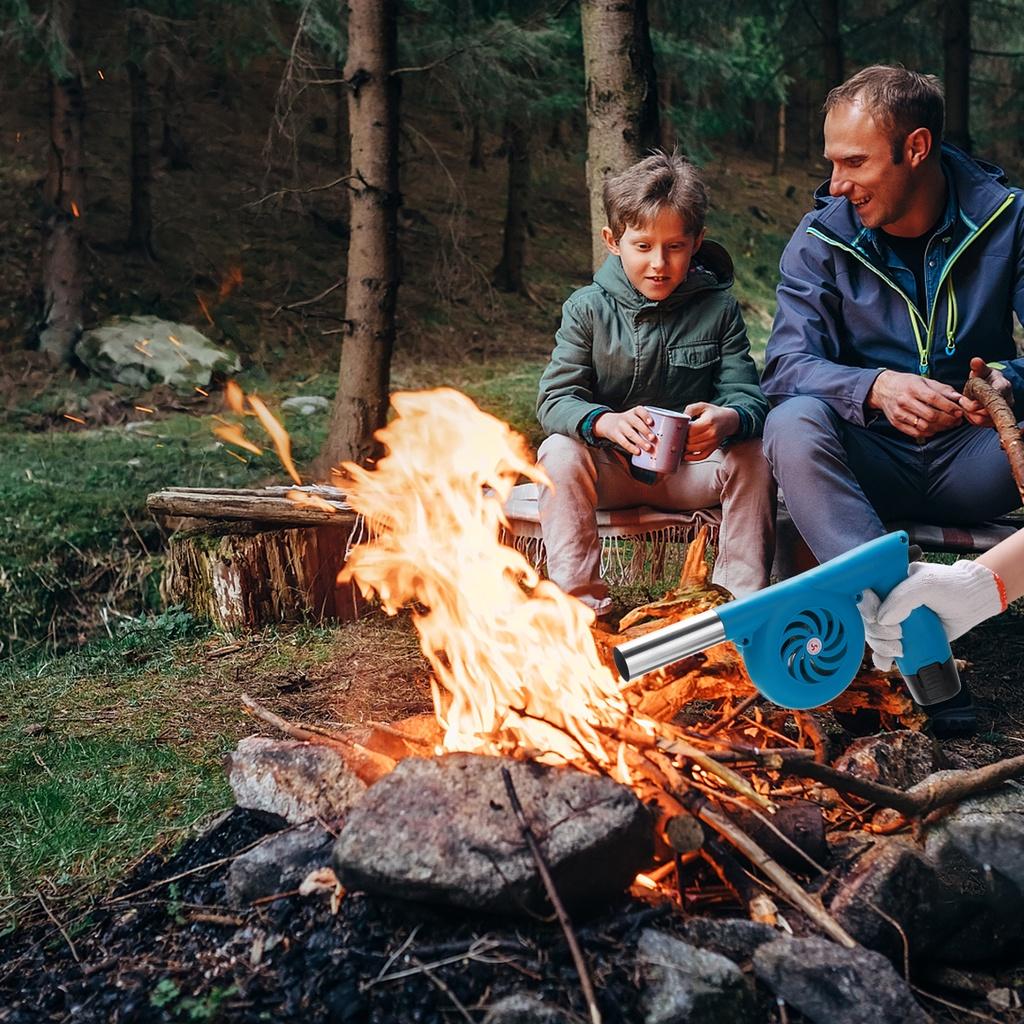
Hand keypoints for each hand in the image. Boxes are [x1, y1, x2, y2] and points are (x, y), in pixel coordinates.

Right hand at [592, 407, 655, 454]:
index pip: (640, 411)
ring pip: (631, 434)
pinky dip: (631, 448)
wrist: (609, 423)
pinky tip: (638, 452)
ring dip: (640, 441)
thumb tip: (663, 437)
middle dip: (645, 431)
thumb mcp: (635, 418)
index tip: (651, 422)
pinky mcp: (616, 435)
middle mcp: (627, 417)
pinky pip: (624, 442)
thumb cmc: (629, 423)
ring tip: (648, 447)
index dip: (646, 416)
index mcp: (634, 412)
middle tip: (653, 438)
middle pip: (636, 423)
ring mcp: (620, 426)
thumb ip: (646, 424)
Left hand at [681, 402, 739, 460]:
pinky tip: (685, 455)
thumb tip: (681, 418)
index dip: (682, 430)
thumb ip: (690, 410)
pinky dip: (692, 457)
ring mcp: (713, 442)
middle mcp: (712, 433)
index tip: (679, 428)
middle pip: (691, 440)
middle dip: (682, 439)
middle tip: (678, 435)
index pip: (691, 430)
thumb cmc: (714, 413)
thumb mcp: (702, 406)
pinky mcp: (713, 448)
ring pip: (694, 449)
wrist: (729, 420)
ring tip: (680, 443)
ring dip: (685, 448)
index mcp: (709, 421)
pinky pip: (701, 456)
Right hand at [857, 560, 1005, 669]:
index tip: (877, 618)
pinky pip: (883, 651)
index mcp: (887, 582)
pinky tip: (889, 662)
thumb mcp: (926, 584)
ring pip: (873, 637)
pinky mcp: (904, 636)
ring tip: (900, 648)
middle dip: (878, 633)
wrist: (974, 602)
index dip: (865, 610)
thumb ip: (901, 598)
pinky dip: (882, 658)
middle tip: (898, 634)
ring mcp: (895, 619)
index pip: (862, 597)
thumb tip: (882, 620)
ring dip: (881, 647)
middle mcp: (887, 601)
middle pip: (866, 621)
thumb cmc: (952, 585)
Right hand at [866, 370, 962, 437]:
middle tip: (957, 420)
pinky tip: (935, 428)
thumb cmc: (907, 384)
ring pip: (924, 426)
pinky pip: (916, 432)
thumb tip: (961, 399)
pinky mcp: (896, 423)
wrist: (883, 389)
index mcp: (913, 387)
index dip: (949, 407)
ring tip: (948, 424)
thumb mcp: (925, 381)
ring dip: (940, 428)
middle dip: (948, 420)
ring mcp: (899, 413)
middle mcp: (904, 400)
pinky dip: (929, 432)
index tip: (959, 411)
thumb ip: (943, 390)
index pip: (934, 399)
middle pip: (930, 415)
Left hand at [959, 357, 1014, 427]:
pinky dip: (971, 419)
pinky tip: (967, 412)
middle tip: (961, 401)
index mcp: (1003, 387)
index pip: (991, 398)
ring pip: (982, 420)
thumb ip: (978, 367)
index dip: (975, 400)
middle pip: (985, 413)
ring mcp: (1000, 412)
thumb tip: (975, 361)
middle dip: (969, 408)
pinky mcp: (994, 420)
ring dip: (968, 415)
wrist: (992, 386)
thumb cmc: (987, 378)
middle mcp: (1005, 401)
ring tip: (963, 406)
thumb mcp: (982, 370)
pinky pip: (981, 424)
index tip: (964, 397)